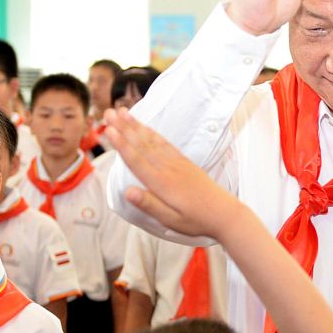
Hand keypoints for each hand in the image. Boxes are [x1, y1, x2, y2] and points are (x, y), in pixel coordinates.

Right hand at [106, 109, 238, 239]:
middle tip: (108, 112)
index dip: (121, 144)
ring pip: (152, 141)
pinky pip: (165, 143)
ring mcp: (177, 163)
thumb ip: (149, 205)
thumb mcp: (171, 220)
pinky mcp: (184, 162)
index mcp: (161, 183)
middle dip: (123, 128)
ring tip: (123, 112)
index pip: (137, 160)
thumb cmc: (196, 220)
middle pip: (141, 145)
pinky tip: (145, 127)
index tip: (109, 129)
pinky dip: (152, 133)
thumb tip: (127, 192)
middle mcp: (168, 169)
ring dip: (135, 125)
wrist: (224, 213)